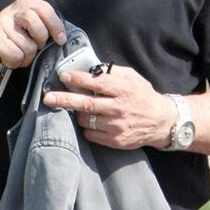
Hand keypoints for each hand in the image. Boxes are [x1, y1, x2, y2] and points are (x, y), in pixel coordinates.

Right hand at [0, 0, 65, 72]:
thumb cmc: (9, 38)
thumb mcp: (28, 27)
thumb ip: (43, 26)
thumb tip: (63, 38)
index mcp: (25, 3)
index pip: (47, 10)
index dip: (56, 27)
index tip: (60, 40)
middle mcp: (13, 9)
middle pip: (38, 27)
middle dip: (39, 43)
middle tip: (33, 48)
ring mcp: (1, 22)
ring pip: (28, 47)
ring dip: (25, 57)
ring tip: (16, 53)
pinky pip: (15, 55)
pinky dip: (13, 62)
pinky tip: (6, 57)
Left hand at [41, 66, 174, 149]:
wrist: (161, 121)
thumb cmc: (143, 96)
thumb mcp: (133, 77)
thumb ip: (113, 72)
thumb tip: (92, 69)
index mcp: (122, 89)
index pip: (97, 83)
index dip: (79, 79)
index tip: (64, 75)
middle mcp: (118, 108)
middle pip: (86, 104)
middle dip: (65, 99)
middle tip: (48, 98)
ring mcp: (116, 126)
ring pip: (85, 120)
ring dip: (78, 113)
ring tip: (79, 108)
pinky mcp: (115, 140)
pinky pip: (90, 134)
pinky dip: (87, 127)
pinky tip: (92, 121)